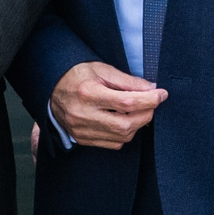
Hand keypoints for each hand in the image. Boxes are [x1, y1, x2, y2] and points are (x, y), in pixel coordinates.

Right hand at [47, 60, 165, 150]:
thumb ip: (128, 81)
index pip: (127, 102)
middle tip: (152, 103)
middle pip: (126, 124)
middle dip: (146, 114)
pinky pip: (113, 144)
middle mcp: (84, 115)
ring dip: (137, 124)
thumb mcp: (102, 71)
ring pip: (122, 136)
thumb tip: (152, 89)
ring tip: (137, 110)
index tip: (161, 94)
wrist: (52, 89)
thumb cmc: (78, 76)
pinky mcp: (83, 139)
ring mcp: (82, 130)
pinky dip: (124, 134)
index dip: (149, 100)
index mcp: (88, 94)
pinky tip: (123, 120)